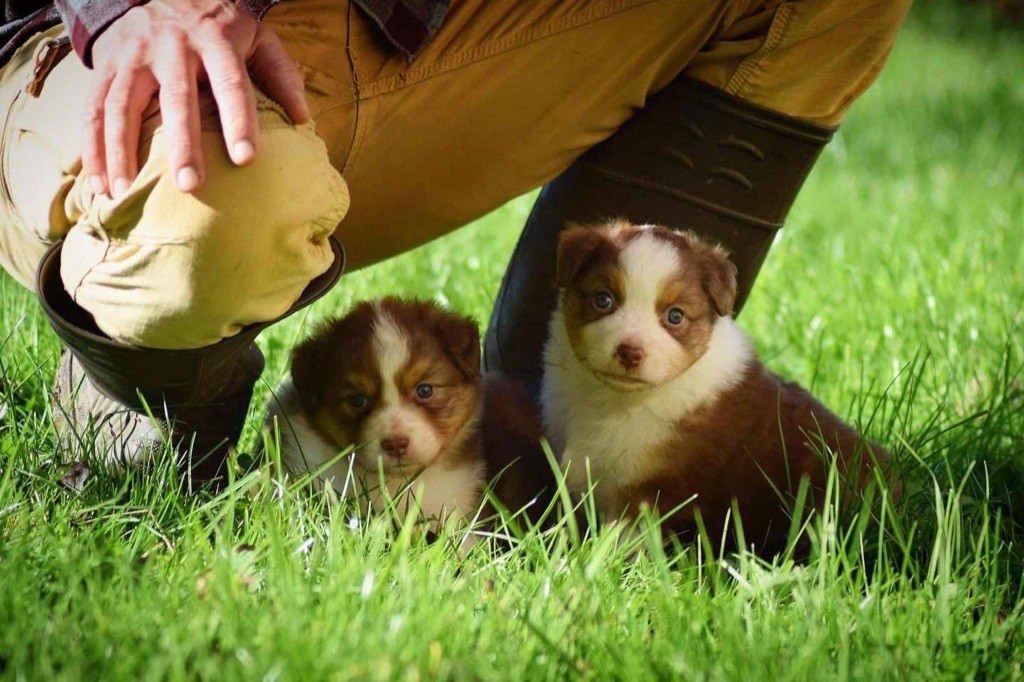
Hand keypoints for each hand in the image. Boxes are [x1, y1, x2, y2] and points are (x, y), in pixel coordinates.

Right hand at [84, 0, 309, 197]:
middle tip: (191, 186)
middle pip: (176, 100)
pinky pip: (93, 109)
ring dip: (122, 152)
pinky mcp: (107, 67)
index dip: (239, 121)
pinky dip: (93, 149)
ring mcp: (134, 57)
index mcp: (215, 40)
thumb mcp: (255, 35)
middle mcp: (171, 47)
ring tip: (126, 193)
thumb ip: (280, 72)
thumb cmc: (218, 25)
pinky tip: (99, 184)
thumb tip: (302, 117)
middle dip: (183, 144)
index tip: (246, 160)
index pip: (231, 84)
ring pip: (121, 106)